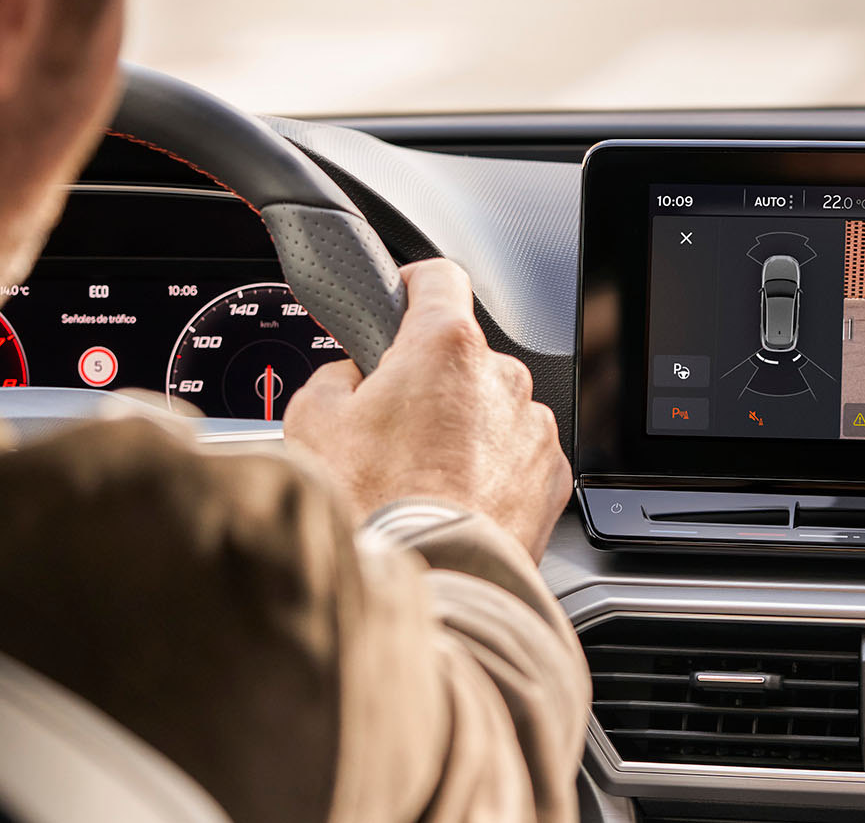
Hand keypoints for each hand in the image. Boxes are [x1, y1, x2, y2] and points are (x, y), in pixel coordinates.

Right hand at [285, 258, 570, 558]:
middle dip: (428, 382)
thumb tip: (350, 378)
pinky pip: (517, 457)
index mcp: (446, 348)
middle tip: (389, 426)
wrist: (427, 588)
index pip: (439, 277)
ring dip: (463, 430)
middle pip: (462, 357)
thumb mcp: (313, 423)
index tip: (400, 301)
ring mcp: (533, 430)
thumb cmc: (373, 510)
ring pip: (491, 410)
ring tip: (421, 479)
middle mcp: (503, 378)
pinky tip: (454, 502)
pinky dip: (492, 471)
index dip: (412, 285)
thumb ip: (334, 376)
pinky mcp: (551, 478)